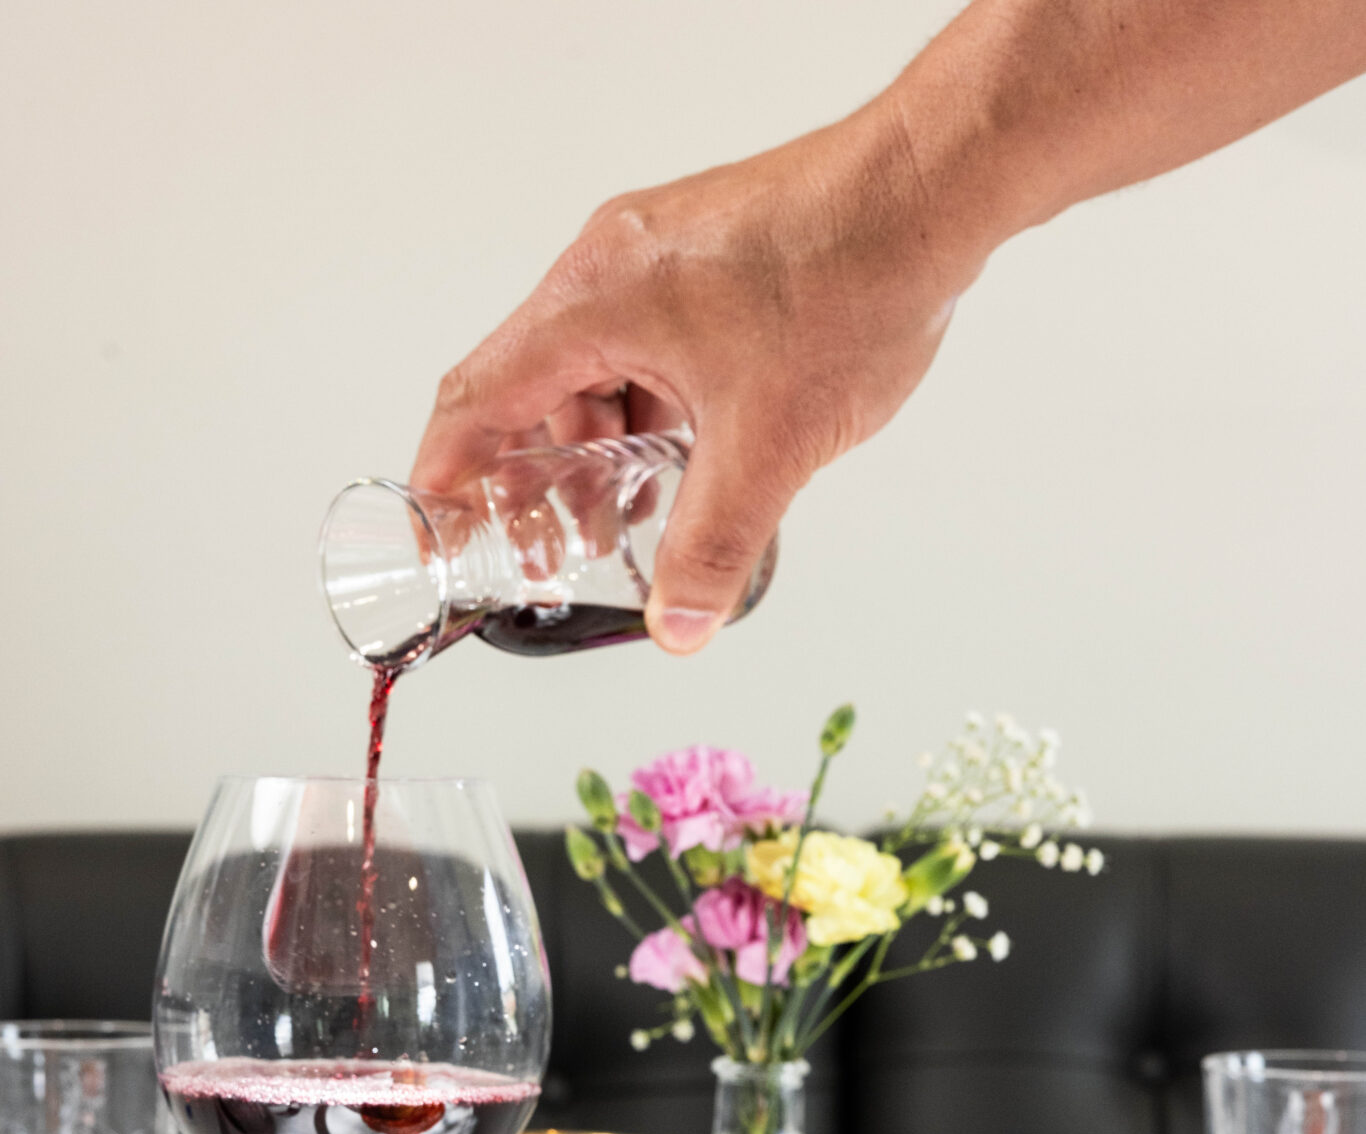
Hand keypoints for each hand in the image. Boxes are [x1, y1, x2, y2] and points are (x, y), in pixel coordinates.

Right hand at [410, 97, 976, 653]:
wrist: (933, 189)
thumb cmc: (850, 280)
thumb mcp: (770, 446)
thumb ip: (714, 547)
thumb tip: (679, 628)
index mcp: (593, 299)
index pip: (478, 397)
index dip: (447, 476)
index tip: (437, 534)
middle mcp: (610, 268)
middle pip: (535, 391)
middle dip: (540, 481)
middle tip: (554, 555)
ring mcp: (659, 261)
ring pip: (599, 375)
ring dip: (605, 452)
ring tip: (632, 523)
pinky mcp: (706, 264)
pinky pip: (649, 352)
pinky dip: (652, 415)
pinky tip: (690, 466)